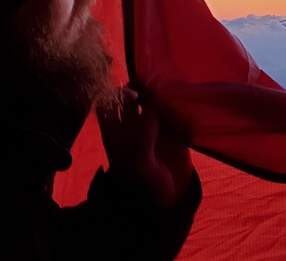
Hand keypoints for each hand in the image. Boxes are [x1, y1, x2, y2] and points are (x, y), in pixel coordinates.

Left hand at [96, 86, 192, 206]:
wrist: (169, 199)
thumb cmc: (146, 184)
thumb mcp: (140, 163)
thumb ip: (144, 133)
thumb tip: (152, 103)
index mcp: (116, 133)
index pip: (106, 104)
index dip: (112, 94)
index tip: (127, 91)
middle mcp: (131, 125)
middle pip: (129, 97)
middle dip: (137, 88)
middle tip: (150, 85)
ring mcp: (152, 125)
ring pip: (150, 99)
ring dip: (157, 91)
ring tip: (166, 86)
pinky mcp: (172, 127)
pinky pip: (171, 108)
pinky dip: (173, 99)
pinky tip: (180, 95)